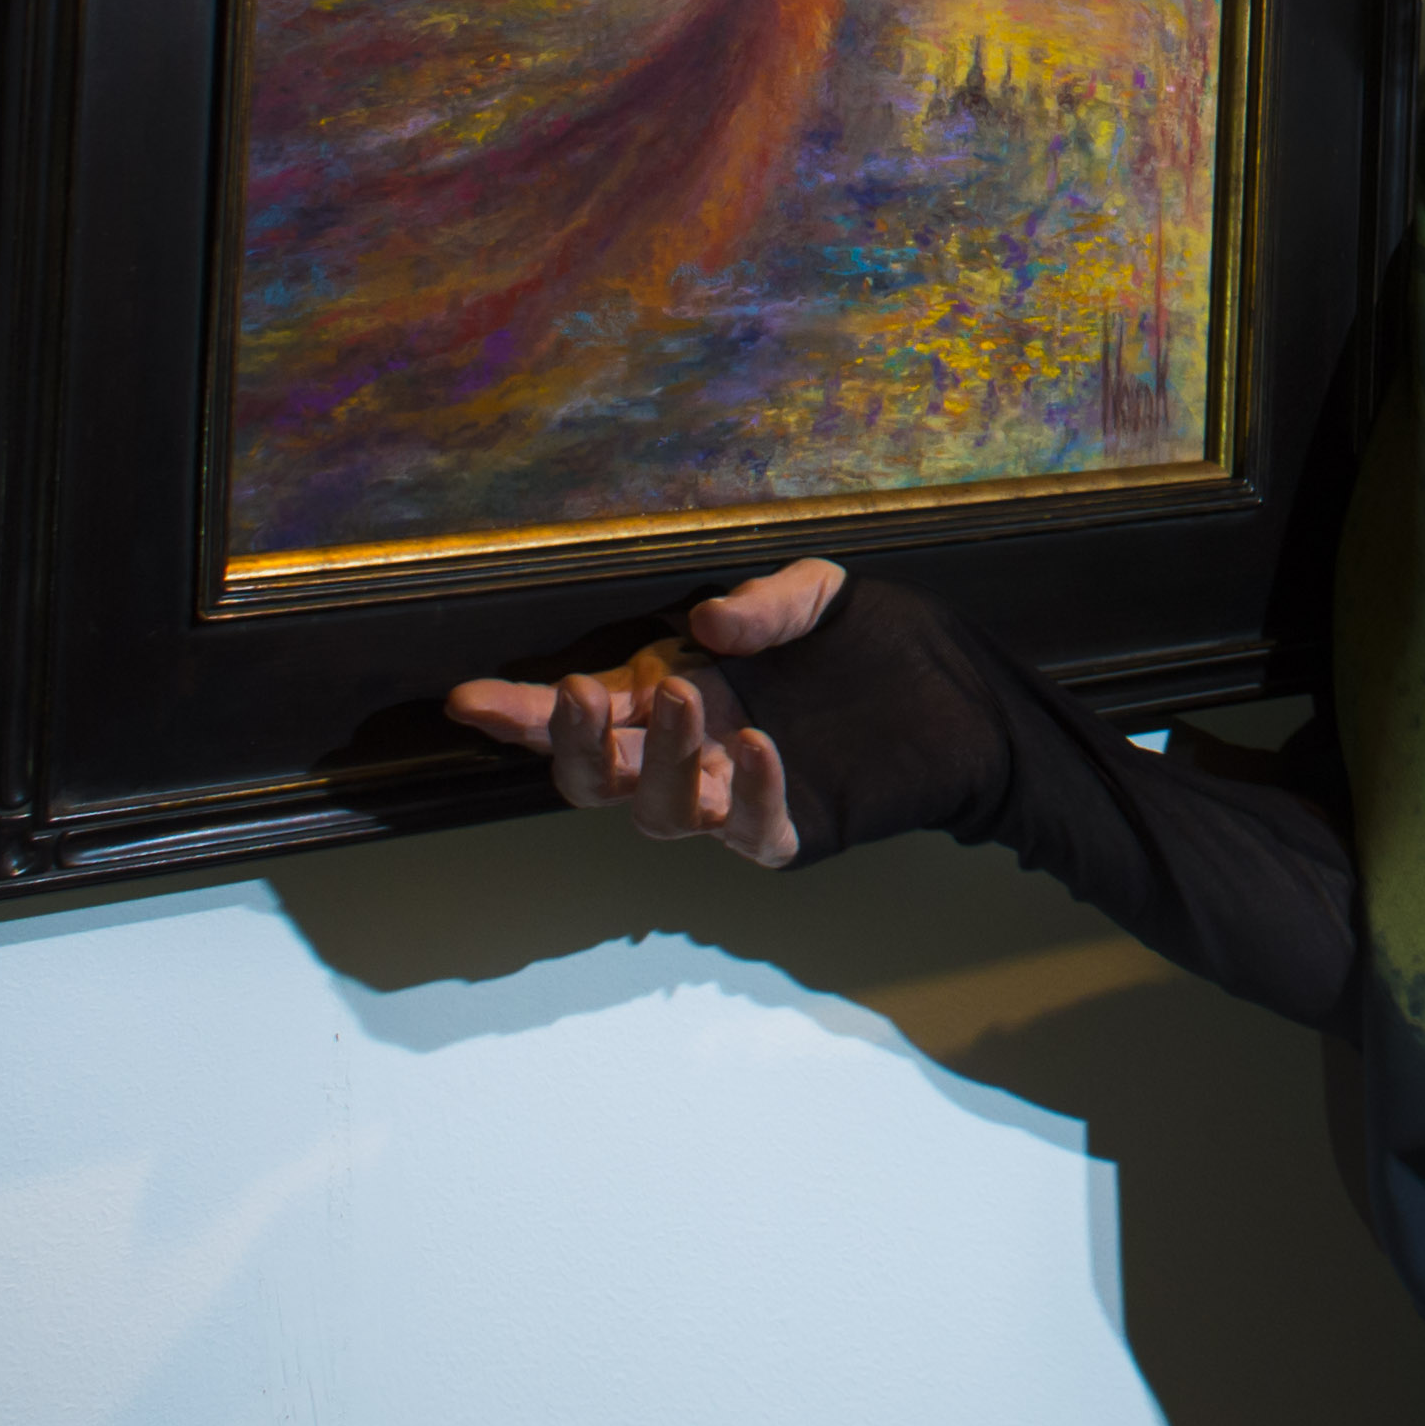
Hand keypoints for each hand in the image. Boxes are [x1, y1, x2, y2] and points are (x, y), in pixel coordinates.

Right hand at [443, 558, 848, 865]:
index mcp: (670, 694)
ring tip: (691, 697)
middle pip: (599, 779)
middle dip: (578, 743)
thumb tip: (705, 625)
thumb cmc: (867, 641)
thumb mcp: (817, 595)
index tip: (468, 700)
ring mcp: (731, 797)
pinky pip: (751, 830)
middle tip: (586, 692)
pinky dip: (749, 793)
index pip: (580, 716)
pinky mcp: (788, 829)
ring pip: (661, 813)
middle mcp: (687, 754)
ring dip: (662, 760)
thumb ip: (762, 605)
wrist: (956, 691)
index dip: (520, 714)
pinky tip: (760, 750)